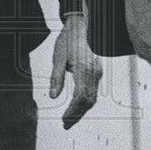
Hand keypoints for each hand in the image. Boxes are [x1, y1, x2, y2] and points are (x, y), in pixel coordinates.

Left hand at [49, 13, 102, 129]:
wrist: (82, 25)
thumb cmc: (69, 39)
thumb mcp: (58, 57)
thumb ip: (56, 78)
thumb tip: (52, 96)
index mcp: (84, 69)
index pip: (80, 97)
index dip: (72, 111)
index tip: (63, 120)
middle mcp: (94, 72)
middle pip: (88, 101)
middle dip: (77, 114)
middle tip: (65, 124)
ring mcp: (97, 72)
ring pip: (92, 97)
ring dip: (81, 110)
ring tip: (69, 118)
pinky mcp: (97, 71)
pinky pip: (93, 91)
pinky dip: (85, 102)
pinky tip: (76, 106)